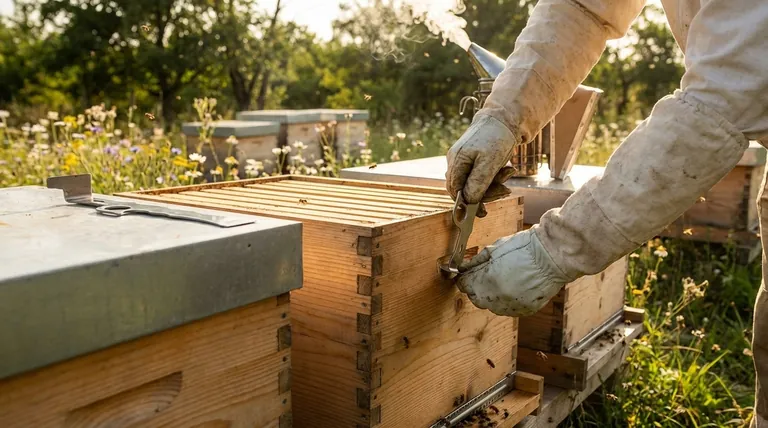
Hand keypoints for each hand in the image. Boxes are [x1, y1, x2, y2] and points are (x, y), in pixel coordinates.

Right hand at [446, 114, 520, 216]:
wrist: (506, 117)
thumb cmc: (497, 138)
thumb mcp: (489, 163)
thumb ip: (477, 184)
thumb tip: (468, 202)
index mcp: (456, 161)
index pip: (455, 191)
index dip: (467, 203)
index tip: (482, 212)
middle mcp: (456, 161)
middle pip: (464, 189)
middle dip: (486, 192)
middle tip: (506, 190)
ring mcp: (464, 160)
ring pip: (474, 182)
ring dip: (493, 184)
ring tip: (509, 173)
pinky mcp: (473, 159)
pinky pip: (480, 175)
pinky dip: (493, 177)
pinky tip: (506, 170)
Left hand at [456, 228, 571, 316]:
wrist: (553, 256)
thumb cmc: (524, 248)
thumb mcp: (495, 249)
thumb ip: (476, 262)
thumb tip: (462, 267)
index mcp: (488, 280)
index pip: (465, 286)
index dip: (464, 279)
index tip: (466, 275)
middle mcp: (498, 298)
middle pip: (476, 299)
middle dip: (476, 289)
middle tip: (483, 277)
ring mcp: (512, 306)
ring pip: (492, 307)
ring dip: (492, 296)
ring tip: (502, 280)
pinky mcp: (525, 310)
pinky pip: (509, 309)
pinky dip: (507, 301)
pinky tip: (514, 287)